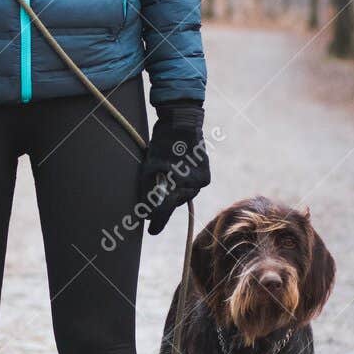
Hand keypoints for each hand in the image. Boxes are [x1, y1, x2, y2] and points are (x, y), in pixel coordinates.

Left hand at [139, 101, 209, 234]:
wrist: (182, 122)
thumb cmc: (161, 143)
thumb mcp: (149, 166)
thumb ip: (147, 191)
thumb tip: (146, 213)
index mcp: (176, 181)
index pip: (165, 209)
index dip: (157, 221)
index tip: (151, 231)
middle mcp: (192, 184)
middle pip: (175, 202)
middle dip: (164, 200)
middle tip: (155, 190)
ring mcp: (201, 181)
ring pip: (184, 196)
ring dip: (174, 191)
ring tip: (167, 174)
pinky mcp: (206, 177)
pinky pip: (191, 188)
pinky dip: (183, 184)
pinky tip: (177, 171)